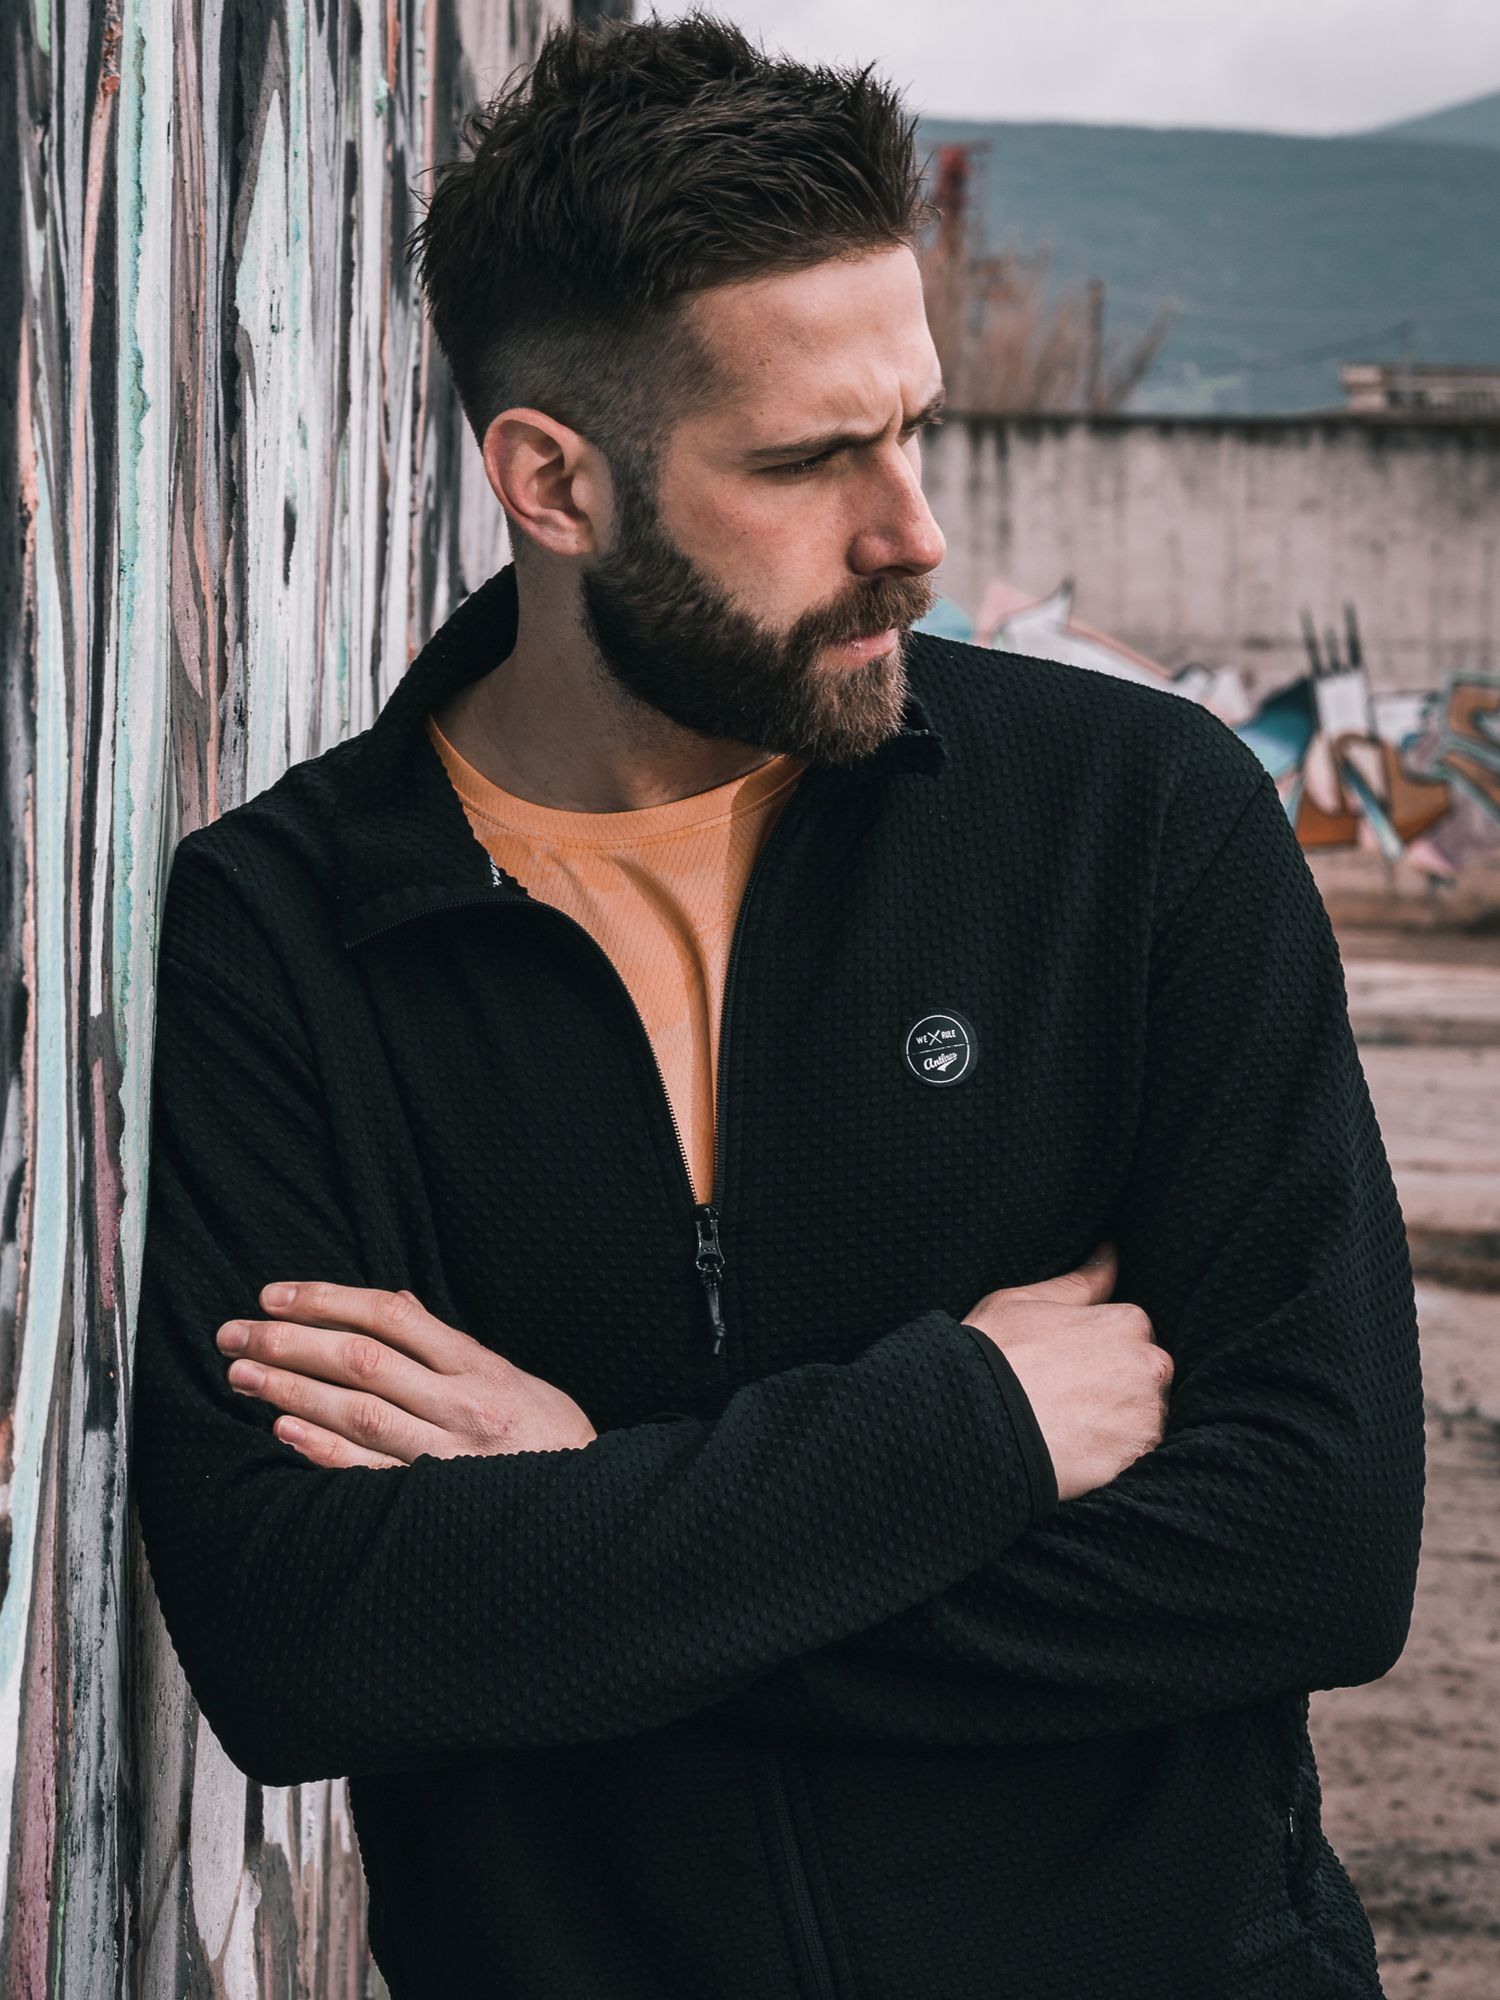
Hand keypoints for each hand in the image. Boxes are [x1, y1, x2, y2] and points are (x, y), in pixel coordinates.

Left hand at [215, 1282, 596, 1468]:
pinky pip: (369, 1472)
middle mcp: (462, 1405)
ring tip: (243, 1375)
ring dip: (292, 1390)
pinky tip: (284, 1430)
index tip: (275, 1296)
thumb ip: (449, 1345)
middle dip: (290, 1342)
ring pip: (357, 1411)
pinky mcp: (435, 1502)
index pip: (392, 1316)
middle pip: (362, 1360)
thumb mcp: (509, 1376)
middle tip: (236, 1334)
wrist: (593, 1510)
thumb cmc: (545, 1438)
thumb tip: (389, 1304)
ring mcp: (448, 1455)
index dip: (328, 1300)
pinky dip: (323, 1449)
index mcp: (479, 1366)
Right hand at [963, 1242, 1171, 1502]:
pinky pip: (1139, 1456)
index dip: (1096, 1352)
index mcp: (1126, 1321)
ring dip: (1119, 1424)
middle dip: (1116, 1387)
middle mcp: (1149, 1364)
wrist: (976, 1423)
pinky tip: (1079, 1452)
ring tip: (1070, 1429)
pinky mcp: (1139, 1458)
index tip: (1067, 1367)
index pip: (1130, 1334)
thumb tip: (1111, 1253)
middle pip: (1145, 1376)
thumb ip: (1080, 1282)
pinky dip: (1115, 1456)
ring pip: (1145, 1418)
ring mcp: (1148, 1414)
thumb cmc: (993, 1355)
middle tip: (1067, 1400)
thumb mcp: (1024, 1302)